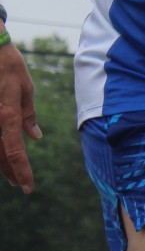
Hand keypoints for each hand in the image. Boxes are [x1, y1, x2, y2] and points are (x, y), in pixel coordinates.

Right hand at [0, 42, 41, 193]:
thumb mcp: (25, 87)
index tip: (29, 187)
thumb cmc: (7, 63)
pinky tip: (0, 154)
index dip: (22, 172)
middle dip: (10, 172)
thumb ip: (28, 114)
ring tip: (10, 175)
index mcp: (6, 115)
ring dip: (0, 163)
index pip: (15, 152)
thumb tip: (35, 136)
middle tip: (21, 184)